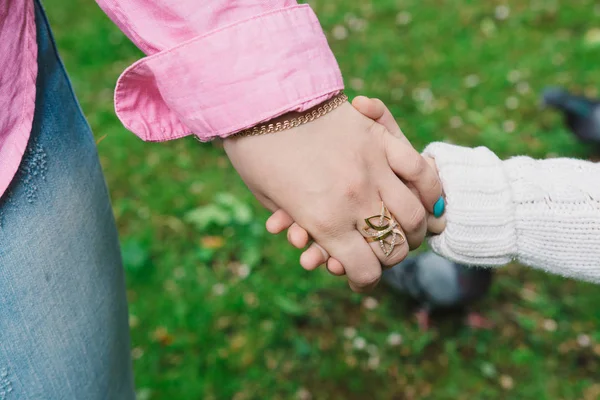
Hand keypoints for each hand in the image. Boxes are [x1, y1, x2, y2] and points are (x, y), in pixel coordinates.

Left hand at [224, 99, 441, 290]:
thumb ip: (300, 224)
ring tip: (411, 231)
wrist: (260, 96)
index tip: (361, 278)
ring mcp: (371, 169)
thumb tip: (315, 241)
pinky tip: (428, 199)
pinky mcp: (381, 140)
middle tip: (385, 255)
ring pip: (413, 214)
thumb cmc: (253, 151)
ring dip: (415, 230)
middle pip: (393, 247)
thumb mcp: (268, 198)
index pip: (364, 270)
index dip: (365, 280)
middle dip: (391, 258)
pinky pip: (419, 169)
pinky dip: (429, 189)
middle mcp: (353, 201)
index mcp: (323, 222)